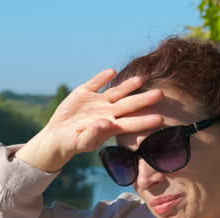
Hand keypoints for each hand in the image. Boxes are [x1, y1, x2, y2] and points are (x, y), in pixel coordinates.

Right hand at [17, 69, 163, 171]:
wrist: (59, 134)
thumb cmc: (74, 143)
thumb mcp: (81, 142)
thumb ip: (93, 134)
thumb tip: (105, 123)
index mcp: (110, 126)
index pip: (131, 123)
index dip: (145, 121)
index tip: (160, 119)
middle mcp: (108, 112)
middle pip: (129, 105)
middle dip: (144, 100)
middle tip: (161, 94)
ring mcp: (97, 101)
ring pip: (116, 92)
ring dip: (128, 86)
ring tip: (140, 79)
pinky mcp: (84, 92)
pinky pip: (95, 83)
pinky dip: (102, 77)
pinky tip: (111, 72)